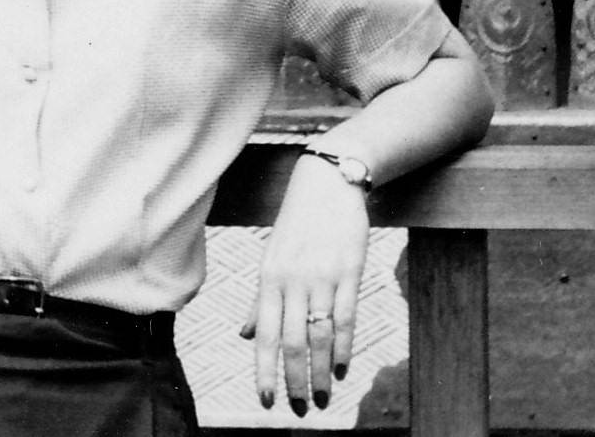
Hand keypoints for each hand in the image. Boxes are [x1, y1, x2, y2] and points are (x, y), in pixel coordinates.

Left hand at [243, 153, 370, 414]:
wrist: (327, 183)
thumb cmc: (297, 225)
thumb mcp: (271, 258)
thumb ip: (259, 300)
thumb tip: (244, 336)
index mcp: (268, 278)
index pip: (263, 335)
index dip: (263, 371)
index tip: (265, 402)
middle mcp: (292, 280)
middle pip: (291, 342)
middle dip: (294, 381)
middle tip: (300, 410)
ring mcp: (322, 276)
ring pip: (319, 335)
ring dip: (321, 372)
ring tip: (324, 398)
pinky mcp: (349, 270)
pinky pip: (346, 317)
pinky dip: (344, 347)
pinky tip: (343, 369)